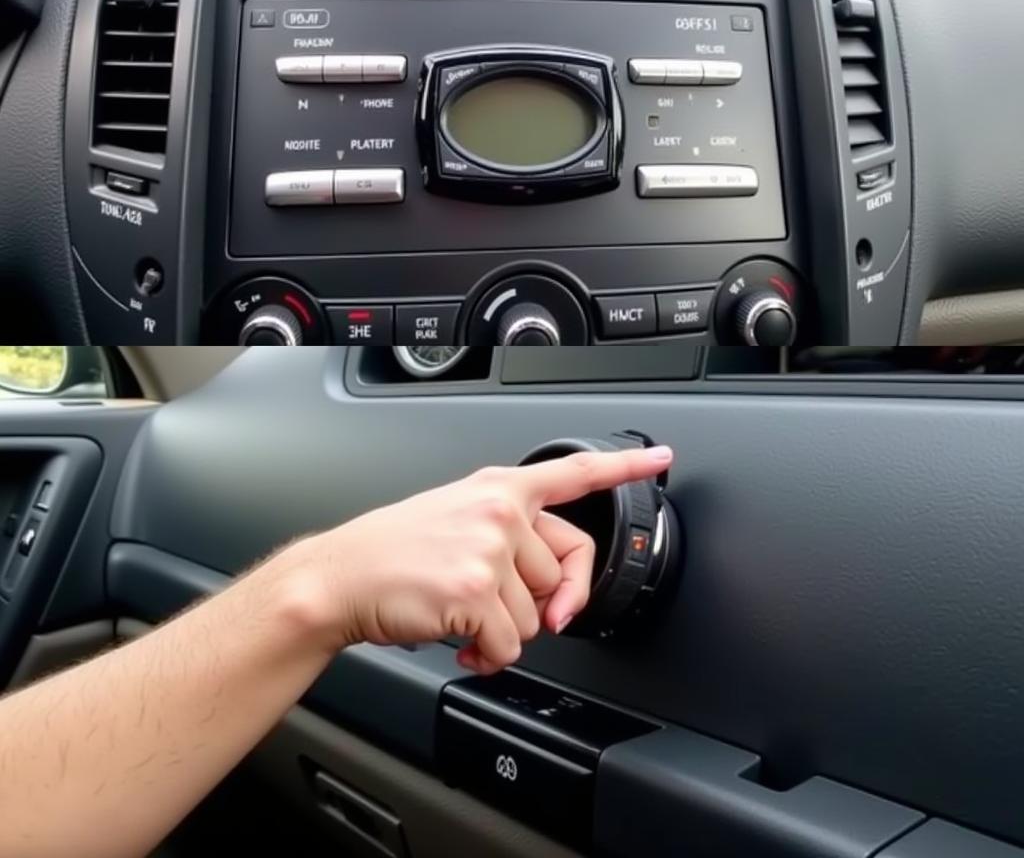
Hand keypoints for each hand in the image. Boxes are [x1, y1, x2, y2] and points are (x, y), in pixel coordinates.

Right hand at [294, 446, 672, 673]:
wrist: (342, 577)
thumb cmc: (395, 551)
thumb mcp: (458, 520)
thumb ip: (513, 541)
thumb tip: (554, 602)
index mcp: (498, 489)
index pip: (574, 473)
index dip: (623, 469)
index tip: (659, 459)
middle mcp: (499, 512)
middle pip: (558, 579)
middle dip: (526, 604)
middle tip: (482, 597)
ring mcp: (489, 549)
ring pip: (534, 620)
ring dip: (500, 631)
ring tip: (458, 613)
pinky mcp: (475, 590)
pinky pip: (508, 646)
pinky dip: (484, 653)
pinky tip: (454, 633)